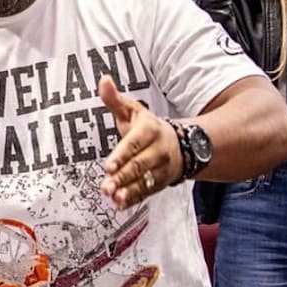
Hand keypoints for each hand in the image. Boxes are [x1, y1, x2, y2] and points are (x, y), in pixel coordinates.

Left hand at [98, 76, 183, 209]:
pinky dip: (134, 200)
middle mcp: (158, 151)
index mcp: (149, 130)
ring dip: (129, 191)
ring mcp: (161, 169)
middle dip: (122, 177)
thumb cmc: (148, 127)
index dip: (122, 156)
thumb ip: (115, 99)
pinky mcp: (160, 183)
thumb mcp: (133, 111)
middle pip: (138, 166)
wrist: (184, 144)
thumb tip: (103, 80)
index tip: (108, 166)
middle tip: (106, 187)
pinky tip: (120, 206)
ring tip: (114, 198)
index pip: (134, 144)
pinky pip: (147, 193)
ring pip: (144, 182)